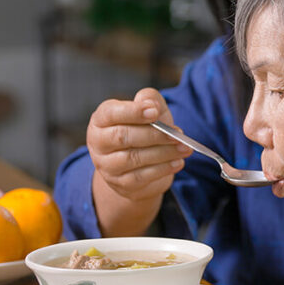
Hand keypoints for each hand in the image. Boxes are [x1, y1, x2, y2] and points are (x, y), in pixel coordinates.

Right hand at [87, 88, 192, 235]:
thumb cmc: (144, 129)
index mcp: (101, 120)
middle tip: (178, 134)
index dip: (132, 112)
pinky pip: (141, 177)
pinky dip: (162, 169)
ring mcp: (106, 165)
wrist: (139, 164)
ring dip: (163, 153)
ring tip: (184, 148)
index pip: (111, 113)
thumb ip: (150, 100)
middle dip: (153, 135)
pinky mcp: (120, 183)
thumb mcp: (149, 111)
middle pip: (122, 137)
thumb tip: (152, 104)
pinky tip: (178, 162)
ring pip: (133, 158)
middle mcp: (98, 143)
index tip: (154, 111)